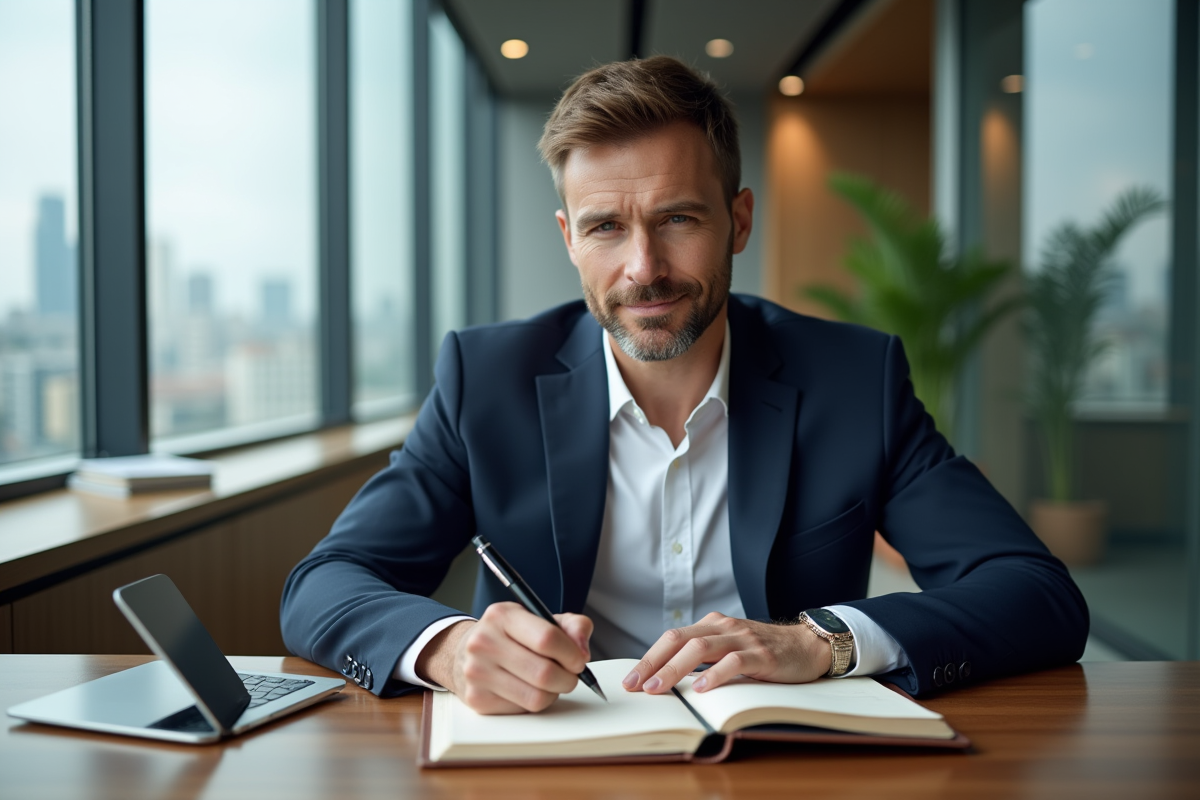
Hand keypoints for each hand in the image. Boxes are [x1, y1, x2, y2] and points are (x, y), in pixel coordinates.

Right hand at [415, 602, 592, 714]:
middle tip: (570, 675)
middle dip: (568, 678)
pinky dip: (535, 702)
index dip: (572, 653)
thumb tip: (582, 650)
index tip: (579, 660)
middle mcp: (484, 642)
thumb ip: (571, 626)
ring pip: (537, 697)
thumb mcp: (538, 618)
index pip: (547, 638)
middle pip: (544, 673)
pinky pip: (523, 710)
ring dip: (554, 693)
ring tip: (550, 682)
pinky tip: (528, 689)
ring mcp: (478, 673)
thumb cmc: (509, 635)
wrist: (464, 652)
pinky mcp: (477, 699)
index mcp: (502, 616)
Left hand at [622, 612, 830, 694]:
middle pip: (678, 641)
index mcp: (710, 625)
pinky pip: (734, 662)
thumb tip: (666, 678)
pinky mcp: (761, 655)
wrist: (807, 645)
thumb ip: (702, 658)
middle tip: (634, 685)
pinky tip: (703, 689)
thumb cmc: (763, 652)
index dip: (648, 659)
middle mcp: (722, 628)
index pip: (671, 639)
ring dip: (675, 669)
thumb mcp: (728, 649)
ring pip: (700, 649)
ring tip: (658, 688)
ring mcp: (742, 639)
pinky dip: (716, 675)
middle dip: (652, 663)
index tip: (630, 680)